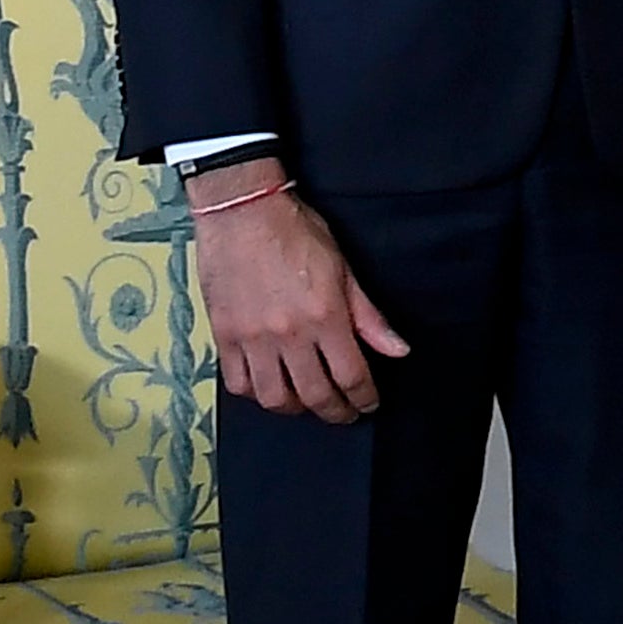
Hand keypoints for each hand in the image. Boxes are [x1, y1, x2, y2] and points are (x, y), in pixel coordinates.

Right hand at [187, 164, 405, 420]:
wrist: (241, 210)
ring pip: (274, 398)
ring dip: (296, 408)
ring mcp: (252, 337)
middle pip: (315, 395)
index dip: (364, 398)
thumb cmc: (295, 232)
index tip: (368, 404)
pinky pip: (237, 383)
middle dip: (336, 412)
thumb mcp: (343, 269)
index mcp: (325, 316)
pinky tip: (269, 386)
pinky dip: (255, 394)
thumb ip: (369, 316)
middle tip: (344, 412)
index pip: (352, 376)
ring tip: (307, 402)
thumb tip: (398, 350)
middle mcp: (288, 334)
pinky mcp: (224, 335)